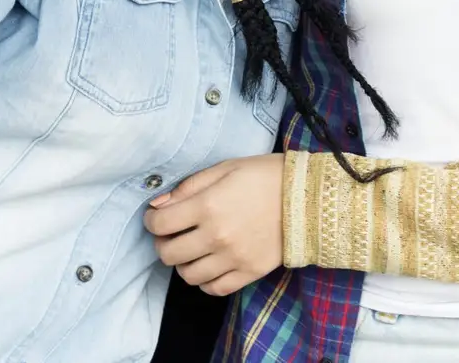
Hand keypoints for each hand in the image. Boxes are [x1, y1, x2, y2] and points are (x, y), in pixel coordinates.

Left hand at [145, 155, 284, 295]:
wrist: (308, 197)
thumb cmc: (264, 176)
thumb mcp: (225, 168)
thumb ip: (189, 187)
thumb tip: (158, 205)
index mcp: (208, 206)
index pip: (161, 224)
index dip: (151, 221)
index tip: (156, 218)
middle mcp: (217, 236)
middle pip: (169, 254)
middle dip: (163, 243)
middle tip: (171, 234)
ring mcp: (233, 258)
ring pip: (188, 275)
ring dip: (183, 263)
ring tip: (192, 249)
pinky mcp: (249, 273)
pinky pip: (214, 288)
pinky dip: (205, 281)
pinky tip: (209, 265)